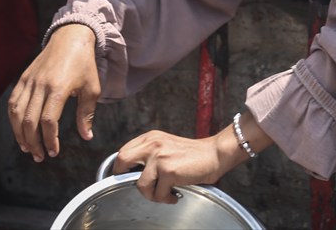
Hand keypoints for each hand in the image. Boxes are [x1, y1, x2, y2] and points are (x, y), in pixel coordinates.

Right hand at [7, 24, 99, 161]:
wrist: (71, 38)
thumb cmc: (84, 64)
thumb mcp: (92, 88)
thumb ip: (87, 114)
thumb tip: (86, 136)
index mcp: (58, 88)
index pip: (48, 121)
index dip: (49, 140)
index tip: (54, 151)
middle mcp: (40, 86)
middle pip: (29, 121)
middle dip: (33, 143)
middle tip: (40, 156)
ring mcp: (28, 82)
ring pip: (16, 114)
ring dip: (20, 134)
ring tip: (28, 148)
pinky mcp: (23, 79)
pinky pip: (13, 103)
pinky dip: (13, 120)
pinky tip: (20, 130)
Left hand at [115, 130, 234, 203]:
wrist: (215, 153)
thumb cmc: (194, 154)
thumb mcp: (167, 146)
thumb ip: (150, 153)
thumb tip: (133, 173)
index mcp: (151, 137)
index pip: (123, 151)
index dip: (120, 167)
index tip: (123, 176)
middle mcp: (152, 144)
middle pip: (122, 161)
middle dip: (124, 177)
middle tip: (137, 185)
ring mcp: (159, 157)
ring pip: (140, 184)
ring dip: (152, 194)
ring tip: (165, 193)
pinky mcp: (168, 171)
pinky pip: (157, 193)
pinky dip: (166, 198)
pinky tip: (175, 194)